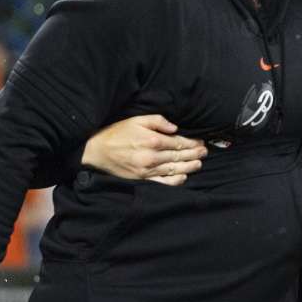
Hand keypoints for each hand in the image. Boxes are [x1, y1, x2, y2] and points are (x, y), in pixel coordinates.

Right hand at [82, 115, 205, 184]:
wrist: (97, 151)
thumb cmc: (117, 133)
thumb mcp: (136, 120)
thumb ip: (158, 121)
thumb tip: (175, 128)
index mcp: (152, 140)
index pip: (178, 142)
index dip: (191, 142)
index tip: (200, 142)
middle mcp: (152, 156)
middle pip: (179, 156)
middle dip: (194, 154)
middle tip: (205, 152)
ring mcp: (148, 170)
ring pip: (174, 169)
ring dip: (189, 166)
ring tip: (199, 163)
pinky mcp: (142, 179)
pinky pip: (163, 182)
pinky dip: (175, 180)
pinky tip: (183, 177)